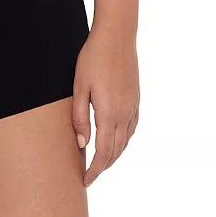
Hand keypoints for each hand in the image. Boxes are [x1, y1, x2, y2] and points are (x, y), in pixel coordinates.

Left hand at [71, 27, 139, 186]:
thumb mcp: (79, 87)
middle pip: (116, 150)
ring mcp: (133, 106)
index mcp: (109, 113)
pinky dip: (124, 140)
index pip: (103, 152)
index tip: (85, 180)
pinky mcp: (136, 99)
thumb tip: (82, 144)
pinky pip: (132, 128)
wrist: (117, 36)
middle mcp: (125, 114)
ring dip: (114, 155)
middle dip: (103, 166)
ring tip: (101, 161)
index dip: (95, 170)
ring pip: (126, 141)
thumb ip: (80, 117)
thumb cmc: (93, 58)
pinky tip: (117, 139)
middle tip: (90, 175)